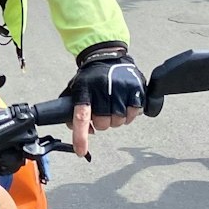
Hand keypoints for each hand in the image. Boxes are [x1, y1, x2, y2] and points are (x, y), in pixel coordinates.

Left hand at [64, 42, 145, 158]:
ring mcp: (120, 88)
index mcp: (84, 89)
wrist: (108, 56)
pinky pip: (133, 114)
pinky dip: (129, 114)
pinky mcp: (136, 88)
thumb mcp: (76, 90)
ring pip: (118, 121)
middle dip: (101, 123)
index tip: (81, 151)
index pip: (81, 116)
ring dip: (115, 119)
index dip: (81, 137)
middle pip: (102, 123)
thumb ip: (72, 112)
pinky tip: (125, 104)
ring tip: (113, 106)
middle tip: (102, 112)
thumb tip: (83, 132)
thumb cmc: (90, 78)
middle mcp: (102, 88)